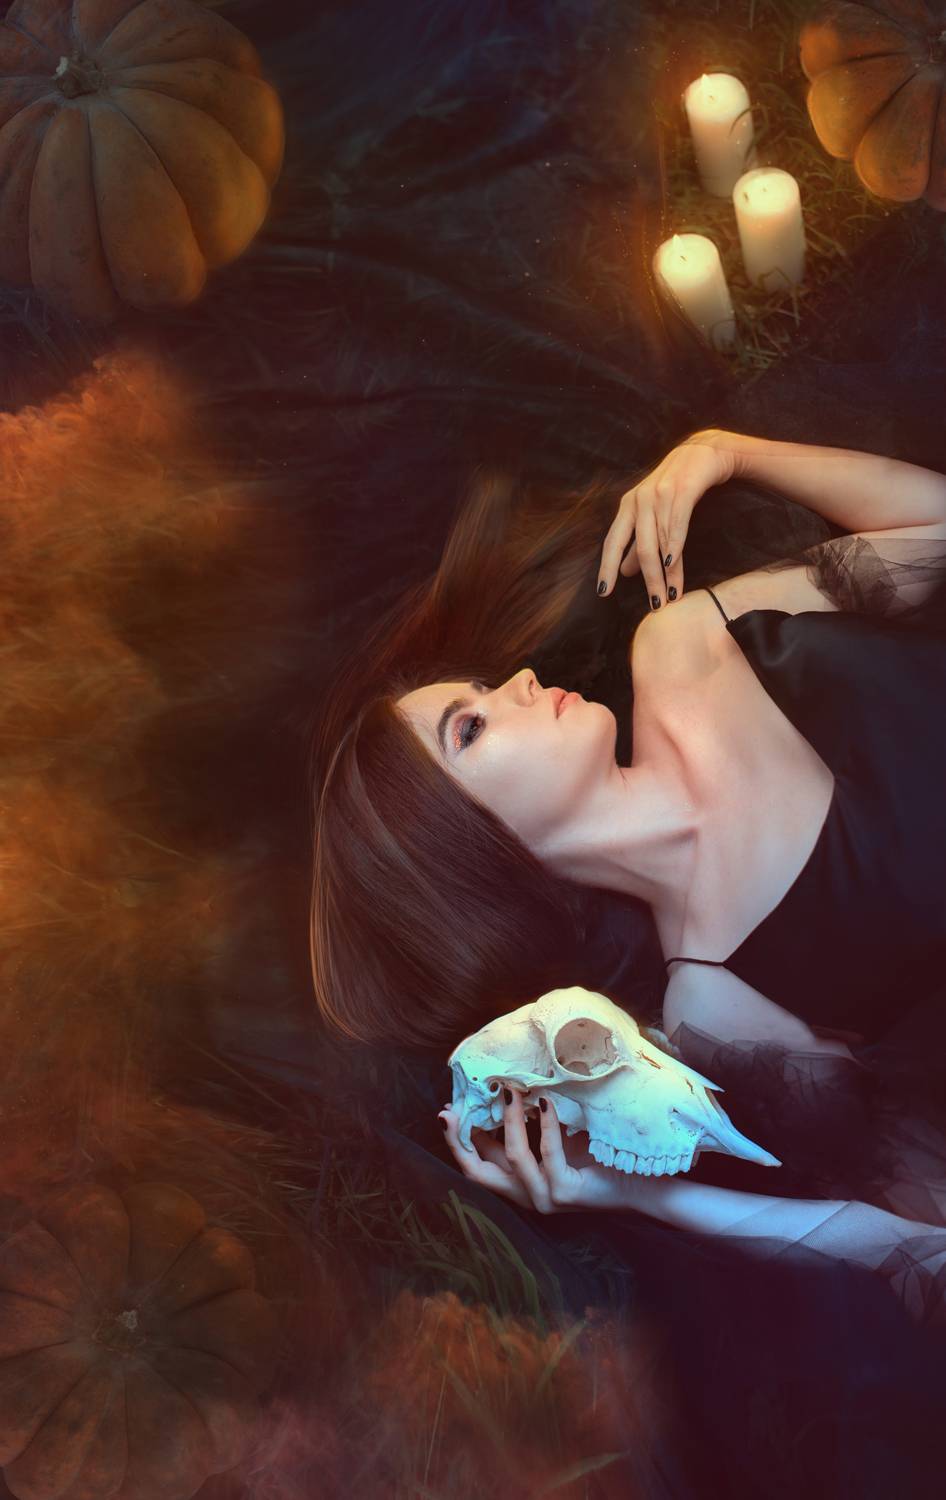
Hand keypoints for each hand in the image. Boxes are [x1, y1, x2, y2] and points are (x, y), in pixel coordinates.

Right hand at [438, 1088, 633, 1213]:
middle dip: (460, 1140)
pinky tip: (546, 1102)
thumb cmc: (595, 1158)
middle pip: (478, 1173)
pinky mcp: (564, 1192)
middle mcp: (526, 1196)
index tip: (446, 1112)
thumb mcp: (552, 1141)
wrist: (637, 1183)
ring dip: (509, 1119)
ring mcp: (544, 1198)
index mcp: (519, 1185)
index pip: (476, 1167)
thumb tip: (504, 1093)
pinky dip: (545, 1124)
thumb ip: (527, 1129)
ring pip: (513, 1156)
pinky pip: (547, 1153)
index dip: (457, 1141)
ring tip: (510, 1090)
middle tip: (451, 1110)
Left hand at [598, 428, 740, 608]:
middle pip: (640, 547)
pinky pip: (676, 522)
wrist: (704, 451)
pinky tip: (673, 563)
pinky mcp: (682, 489)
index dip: (607, 567)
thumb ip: (640, 541)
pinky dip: (675, 543)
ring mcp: (660, 493)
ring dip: (667, 571)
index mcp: (628, 506)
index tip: (603, 592)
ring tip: (672, 595)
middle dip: (648, 579)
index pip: (613, 541)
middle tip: (654, 605)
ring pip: (661, 540)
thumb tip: (626, 571)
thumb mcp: (653, 512)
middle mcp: (639, 499)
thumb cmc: (677, 485)